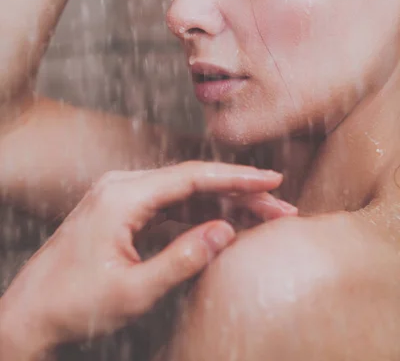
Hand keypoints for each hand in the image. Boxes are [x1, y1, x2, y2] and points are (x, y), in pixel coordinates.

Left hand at [0, 162, 293, 359]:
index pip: (192, 177)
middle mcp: (121, 186)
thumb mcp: (133, 290)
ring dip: (221, 203)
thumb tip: (226, 231)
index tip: (271, 181)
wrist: (29, 314)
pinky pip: (167, 205)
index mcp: (122, 197)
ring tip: (261, 214)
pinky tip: (223, 223)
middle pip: (192, 182)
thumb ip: (182, 259)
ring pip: (183, 192)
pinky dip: (198, 214)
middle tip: (279, 205)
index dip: (236, 178)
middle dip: (237, 192)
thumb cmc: (74, 304)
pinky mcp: (121, 210)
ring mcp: (120, 196)